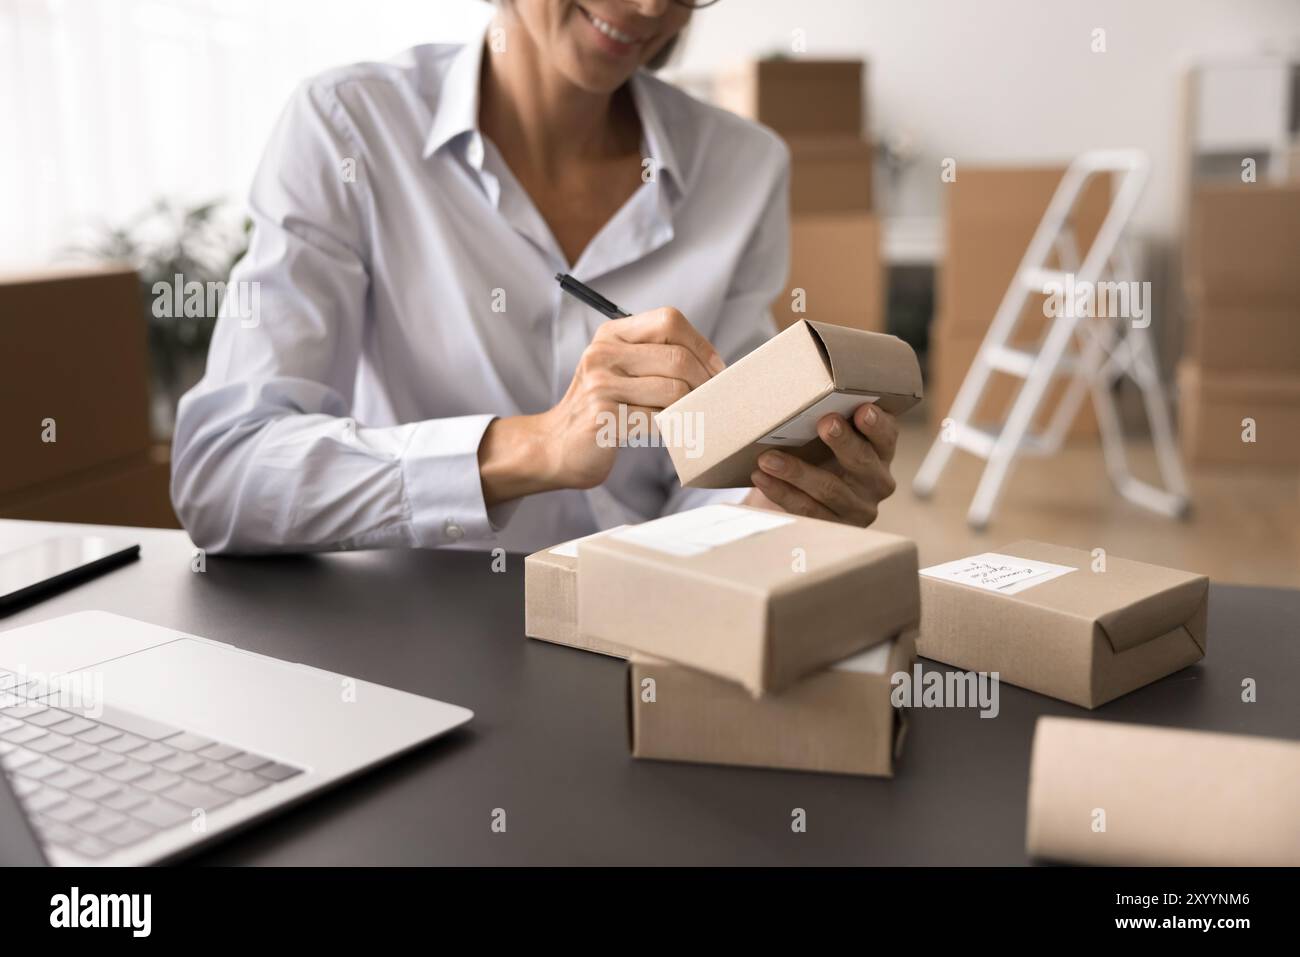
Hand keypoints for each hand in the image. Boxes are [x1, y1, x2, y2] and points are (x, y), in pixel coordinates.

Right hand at [478, 307, 723, 504]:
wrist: (556, 447)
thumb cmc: (602, 409)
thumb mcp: (620, 369)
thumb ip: (656, 357)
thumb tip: (715, 364)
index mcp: (611, 334)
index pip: (670, 321)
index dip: (702, 345)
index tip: (717, 370)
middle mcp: (602, 354)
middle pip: (678, 357)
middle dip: (704, 382)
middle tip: (711, 399)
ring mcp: (601, 386)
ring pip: (674, 391)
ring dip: (690, 407)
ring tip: (687, 416)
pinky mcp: (605, 419)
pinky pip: (660, 420)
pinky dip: (673, 427)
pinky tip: (667, 431)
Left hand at [744, 404, 898, 526]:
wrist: (793, 496)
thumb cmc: (811, 450)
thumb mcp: (821, 432)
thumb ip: (819, 409)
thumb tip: (778, 372)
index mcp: (880, 449)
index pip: (887, 436)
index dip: (878, 424)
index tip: (863, 410)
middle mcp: (876, 480)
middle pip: (863, 461)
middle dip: (843, 442)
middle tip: (824, 423)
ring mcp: (858, 508)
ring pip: (830, 489)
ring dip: (797, 471)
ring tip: (767, 458)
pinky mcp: (834, 527)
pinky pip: (808, 511)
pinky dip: (782, 493)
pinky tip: (761, 477)